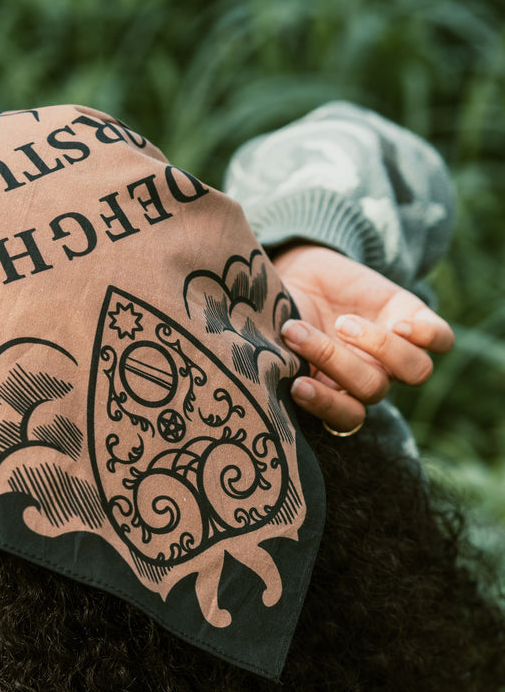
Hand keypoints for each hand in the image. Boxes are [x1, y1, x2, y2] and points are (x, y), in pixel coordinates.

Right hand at [272, 244, 454, 431]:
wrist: (300, 273)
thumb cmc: (276, 313)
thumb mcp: (267, 336)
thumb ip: (268, 358)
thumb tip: (250, 371)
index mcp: (339, 393)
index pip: (346, 418)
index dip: (326, 405)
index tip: (297, 384)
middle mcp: (372, 378)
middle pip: (373, 390)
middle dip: (334, 361)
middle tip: (298, 333)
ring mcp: (397, 351)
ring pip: (414, 371)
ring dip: (379, 349)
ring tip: (343, 323)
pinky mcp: (415, 317)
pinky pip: (442, 340)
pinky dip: (426, 335)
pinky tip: (397, 323)